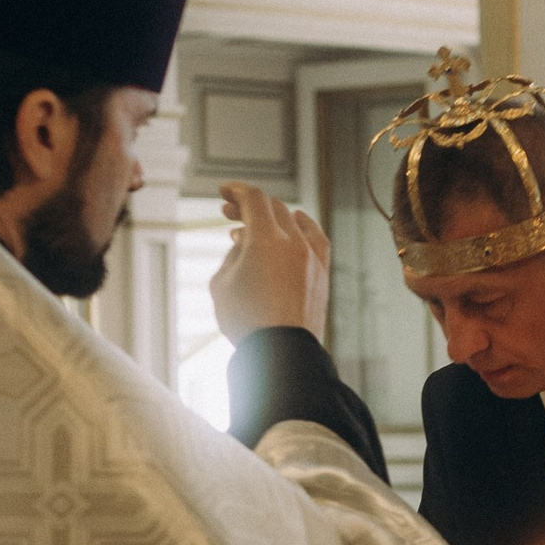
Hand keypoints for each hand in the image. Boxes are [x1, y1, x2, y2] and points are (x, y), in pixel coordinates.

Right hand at [212, 184, 330, 342]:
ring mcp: (312, 257)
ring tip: (254, 228)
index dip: (237, 191)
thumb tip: (245, 244)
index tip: (224, 192)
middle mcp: (294, 242)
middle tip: (229, 213)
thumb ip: (233, 255)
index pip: (253, 199)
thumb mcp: (222, 283)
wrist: (281, 354)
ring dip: (273, 218)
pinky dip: (303, 228)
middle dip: (249, 207)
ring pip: (294, 222)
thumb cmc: (246, 322)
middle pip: (273, 208)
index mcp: (266, 239)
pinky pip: (316, 238)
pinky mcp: (322, 274)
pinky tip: (296, 225)